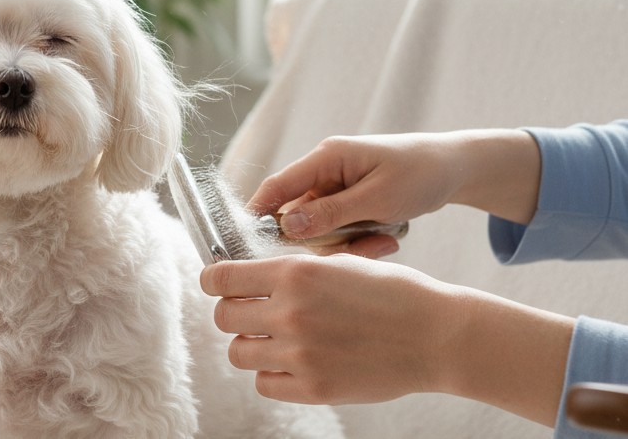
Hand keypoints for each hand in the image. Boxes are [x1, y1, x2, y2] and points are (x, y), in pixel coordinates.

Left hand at [200, 255, 573, 425]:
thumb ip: (292, 268)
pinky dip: (272, 374)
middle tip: (252, 313)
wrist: (437, 334)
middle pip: (224, 317)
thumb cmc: (392, 292)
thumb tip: (248, 272)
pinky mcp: (313, 388)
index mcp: (295, 273)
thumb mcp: (340, 262)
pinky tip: (292, 362)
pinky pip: (264, 383)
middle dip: (233, 313)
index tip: (217, 284)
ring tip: (275, 340)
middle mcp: (290, 311)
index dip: (214, 281)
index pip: (220, 278)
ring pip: (238, 353)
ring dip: (251, 345)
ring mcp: (299, 353)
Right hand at [249, 130, 541, 248]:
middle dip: (325, 240)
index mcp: (326, 158)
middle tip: (363, 247)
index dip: (258, 215)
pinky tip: (387, 239)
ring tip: (385, 243)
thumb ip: (331, 214)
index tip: (248, 248)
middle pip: (298, 216)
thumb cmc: (420, 174)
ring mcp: (335, 188)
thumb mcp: (378, 198)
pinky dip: (359, 241)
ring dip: (348, 243)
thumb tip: (287, 228)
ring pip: (319, 229)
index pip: (277, 187)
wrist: (456, 168)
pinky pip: (338, 230)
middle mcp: (324, 172)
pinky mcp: (347, 202)